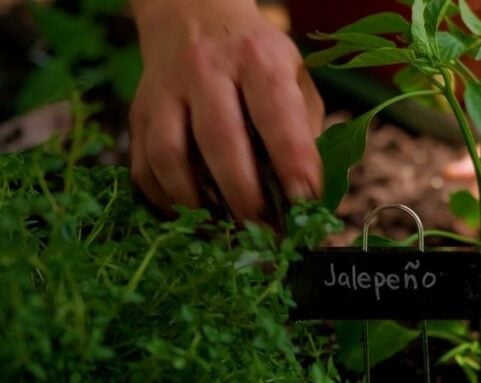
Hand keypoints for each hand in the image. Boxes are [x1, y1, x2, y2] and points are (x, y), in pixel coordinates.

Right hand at [129, 0, 323, 220]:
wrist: (192, 15)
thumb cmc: (257, 59)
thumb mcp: (294, 76)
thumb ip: (304, 130)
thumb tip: (310, 197)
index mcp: (257, 59)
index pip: (276, 113)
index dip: (292, 161)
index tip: (305, 202)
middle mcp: (207, 70)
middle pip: (220, 139)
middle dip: (244, 194)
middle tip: (264, 231)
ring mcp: (165, 91)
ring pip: (170, 156)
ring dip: (197, 203)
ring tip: (224, 229)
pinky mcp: (138, 112)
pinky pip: (143, 165)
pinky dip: (165, 200)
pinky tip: (191, 216)